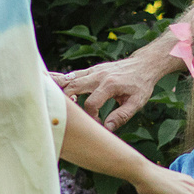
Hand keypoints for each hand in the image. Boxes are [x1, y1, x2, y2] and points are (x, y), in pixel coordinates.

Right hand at [60, 46, 181, 130]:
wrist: (144, 65)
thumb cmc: (141, 85)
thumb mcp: (137, 102)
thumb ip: (121, 116)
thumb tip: (106, 128)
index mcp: (110, 85)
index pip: (90, 103)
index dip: (90, 117)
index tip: (97, 124)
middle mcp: (98, 76)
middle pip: (73, 87)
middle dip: (65, 102)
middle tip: (65, 116)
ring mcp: (93, 71)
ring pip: (69, 79)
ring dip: (59, 90)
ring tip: (49, 101)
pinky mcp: (91, 70)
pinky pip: (73, 75)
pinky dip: (63, 83)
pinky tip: (55, 90)